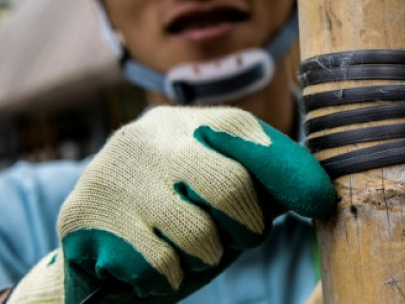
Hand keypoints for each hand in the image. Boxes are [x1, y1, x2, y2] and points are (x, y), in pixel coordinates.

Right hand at [8, 106, 334, 303]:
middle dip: (244, 228)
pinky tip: (149, 266)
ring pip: (197, 234)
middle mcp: (145, 138)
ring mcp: (113, 174)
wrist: (92, 250)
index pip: (242, 131)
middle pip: (230, 185)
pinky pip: (159, 264)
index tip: (318, 203)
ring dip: (203, 259)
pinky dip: (166, 279)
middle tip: (234, 241)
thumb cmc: (172, 221)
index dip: (285, 168)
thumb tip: (319, 193)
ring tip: (183, 253)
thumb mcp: (216, 194)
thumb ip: (261, 185)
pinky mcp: (85, 218)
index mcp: (183, 124)